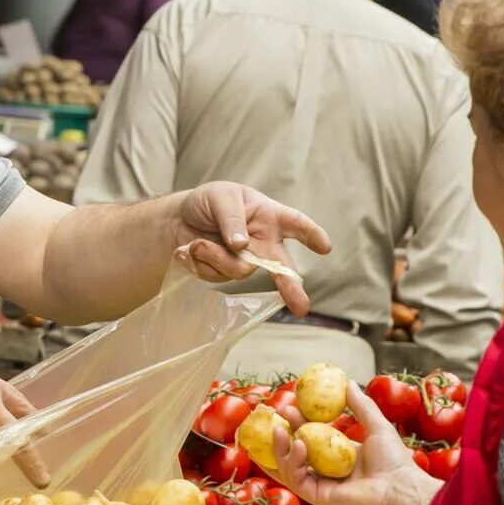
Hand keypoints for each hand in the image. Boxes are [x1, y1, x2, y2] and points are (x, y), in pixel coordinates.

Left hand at [172, 182, 331, 316]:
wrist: (178, 220)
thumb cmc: (208, 202)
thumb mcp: (221, 197)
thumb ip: (232, 219)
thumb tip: (242, 245)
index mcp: (269, 217)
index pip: (296, 224)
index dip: (312, 235)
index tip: (325, 247)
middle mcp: (263, 242)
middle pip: (283, 268)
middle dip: (291, 288)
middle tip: (302, 307)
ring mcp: (246, 261)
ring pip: (239, 270)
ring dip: (214, 255)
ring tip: (198, 241)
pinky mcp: (226, 274)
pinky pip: (217, 275)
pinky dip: (200, 261)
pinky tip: (193, 250)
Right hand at [267, 382, 440, 504]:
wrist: (399, 489)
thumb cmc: (393, 461)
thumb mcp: (376, 425)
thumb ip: (361, 405)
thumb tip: (349, 382)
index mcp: (340, 457)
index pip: (312, 438)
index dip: (298, 424)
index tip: (288, 407)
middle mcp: (328, 472)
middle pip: (296, 454)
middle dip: (282, 436)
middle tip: (274, 418)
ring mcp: (322, 486)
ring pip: (291, 468)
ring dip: (281, 449)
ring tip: (279, 431)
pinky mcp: (318, 497)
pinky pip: (297, 480)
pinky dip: (292, 462)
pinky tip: (297, 446)